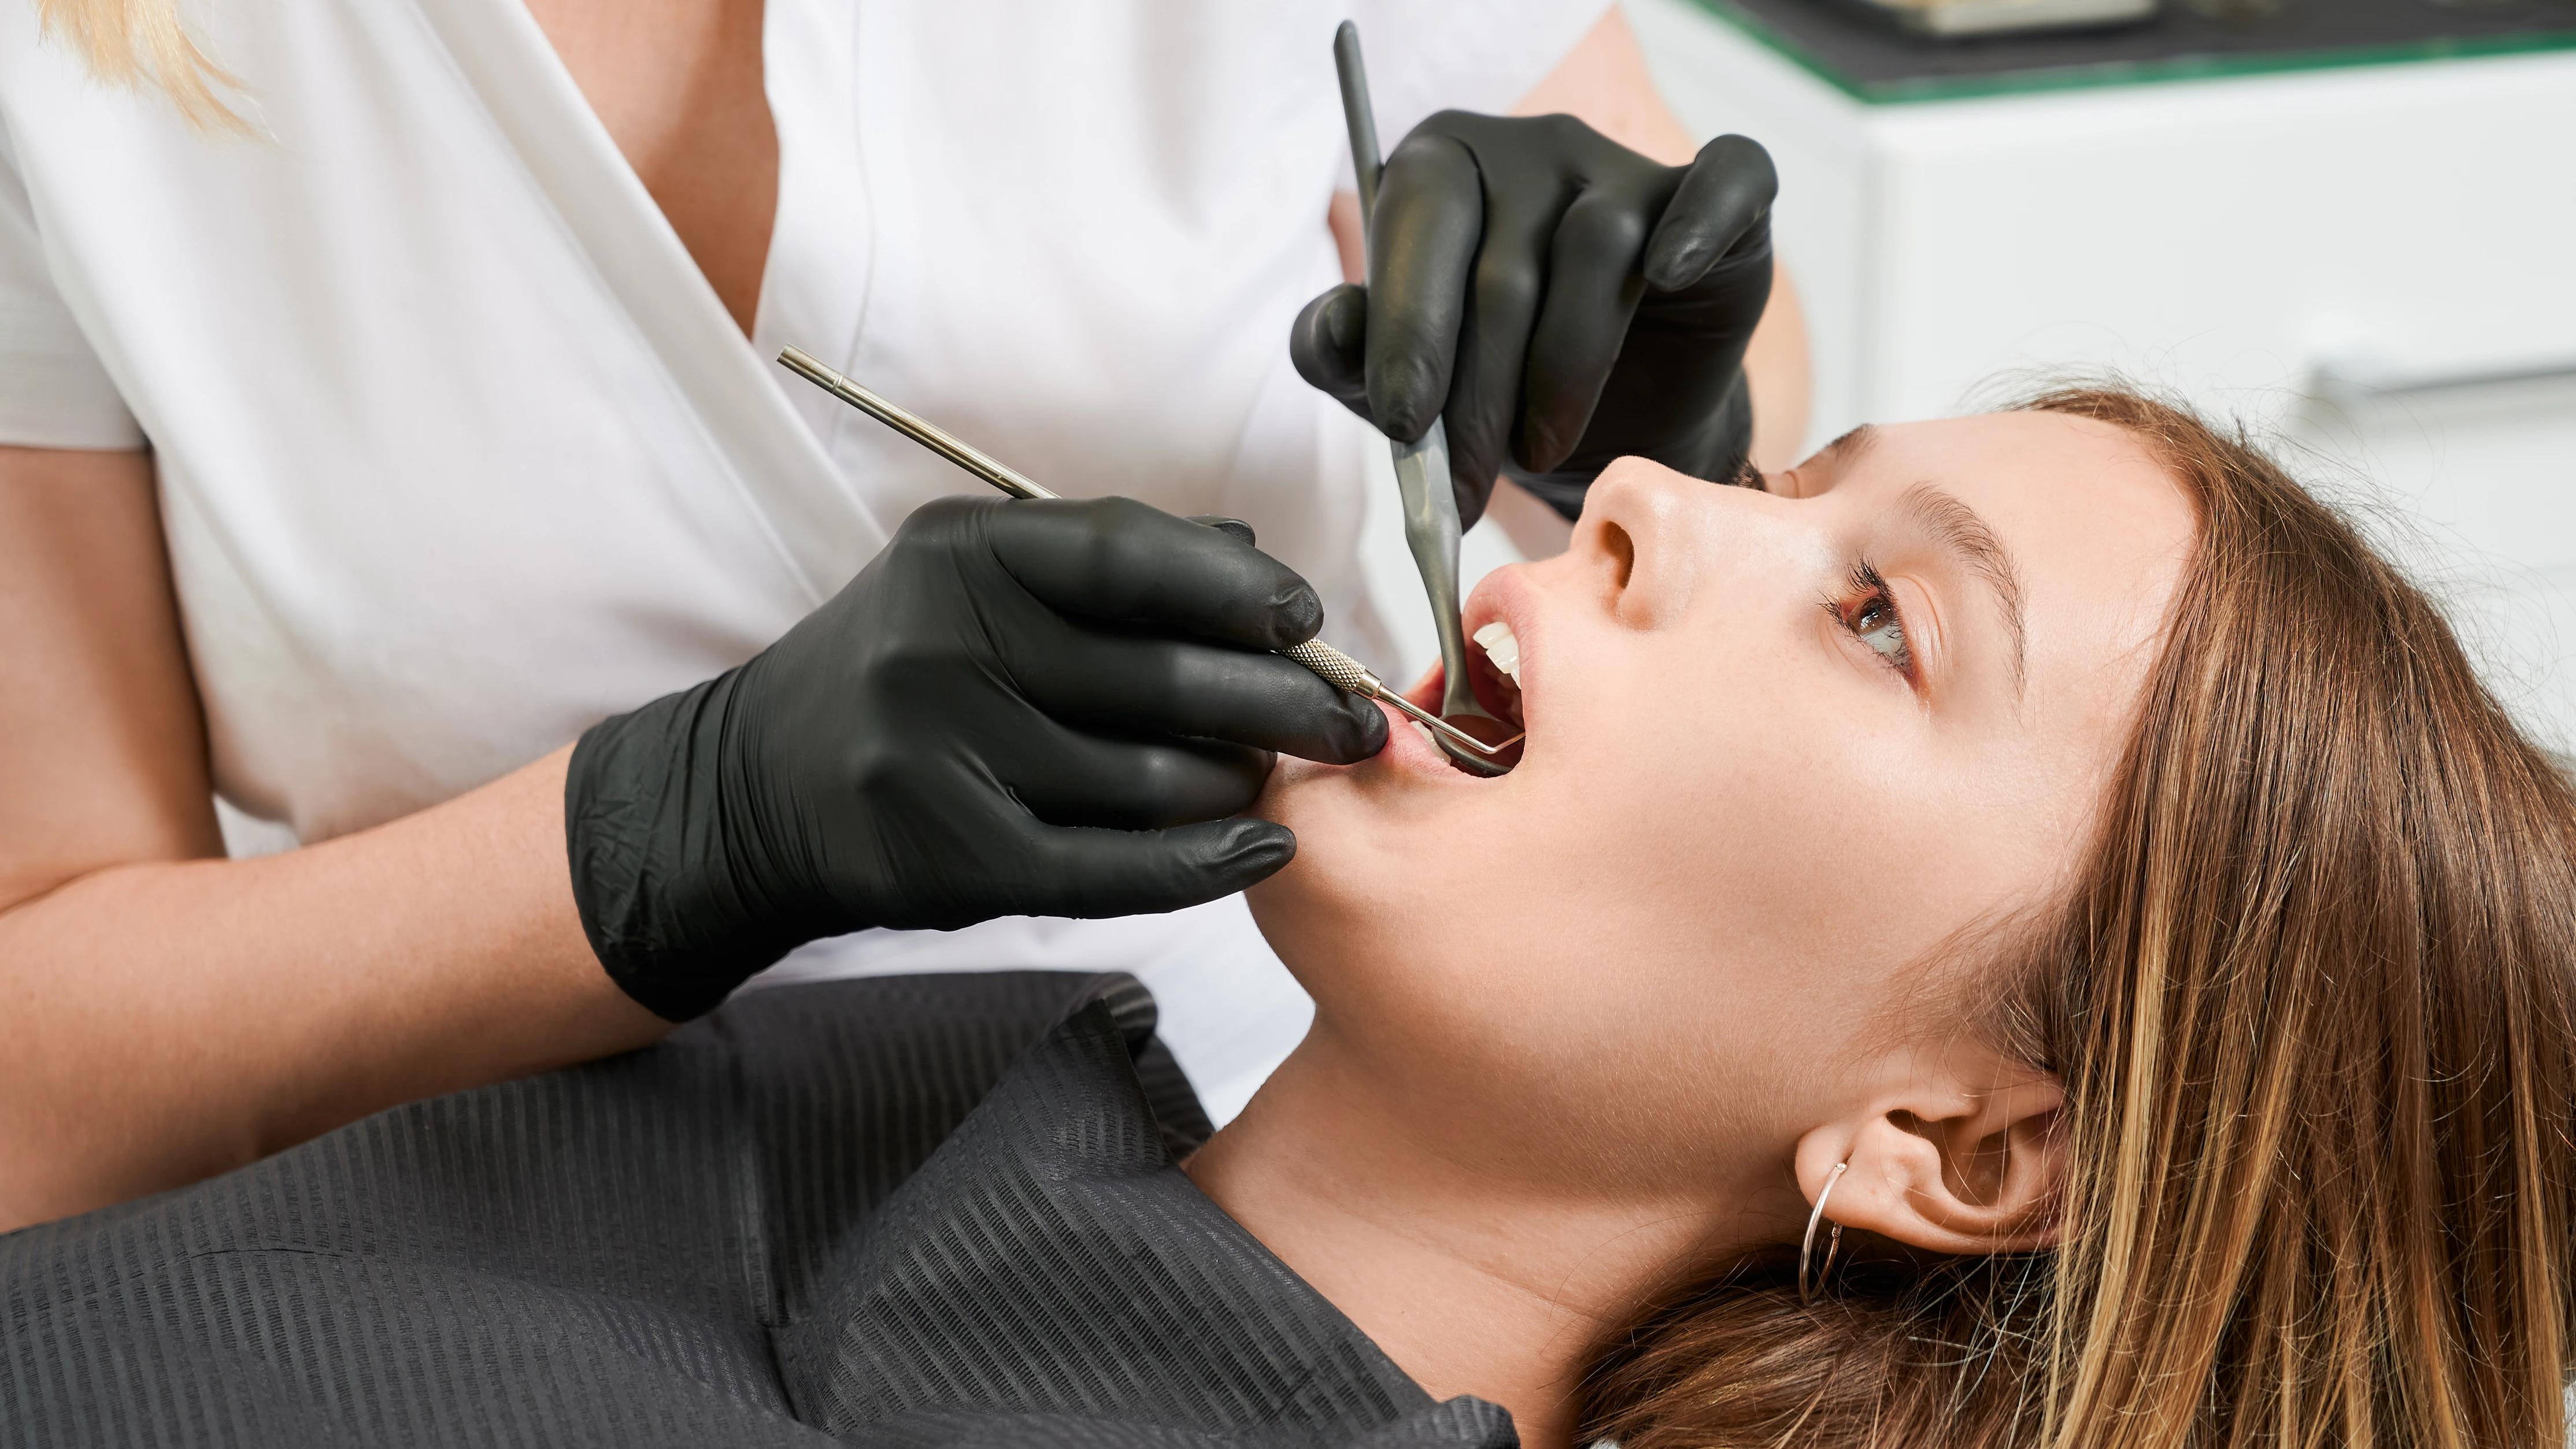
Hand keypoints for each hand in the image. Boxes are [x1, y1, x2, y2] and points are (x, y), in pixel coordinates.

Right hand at [564, 497, 1386, 1019]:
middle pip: (1162, 677)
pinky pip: (1113, 869)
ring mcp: (938, 756)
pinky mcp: (947, 858)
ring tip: (1274, 780)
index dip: (1241, 588)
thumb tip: (1255, 560)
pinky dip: (1205, 864)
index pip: (1133, 556)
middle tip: (1348, 719)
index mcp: (959, 555)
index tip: (1307, 619)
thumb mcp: (979, 583)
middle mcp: (941, 645)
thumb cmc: (904, 671)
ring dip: (1238, 785)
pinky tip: (1263, 850)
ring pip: (1148, 780)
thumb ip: (1109, 562)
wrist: (759, 787)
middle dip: (1281, 700)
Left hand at [1291, 112, 1775, 524]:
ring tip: (1540, 454)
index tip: (1401, 423)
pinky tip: (1669, 271)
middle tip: (1462, 489)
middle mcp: (1534, 149)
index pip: (1420, 221)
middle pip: (1504, 261)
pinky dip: (1700, 221)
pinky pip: (1724, 181)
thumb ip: (1349, 356)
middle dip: (1476, 395)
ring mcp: (1627, 167)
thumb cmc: (1494, 393)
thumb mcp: (1405, 389)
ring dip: (1563, 374)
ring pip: (1596, 251)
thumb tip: (1330, 331)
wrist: (1609, 430)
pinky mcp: (1722, 202)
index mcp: (1442, 168)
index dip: (1408, 326)